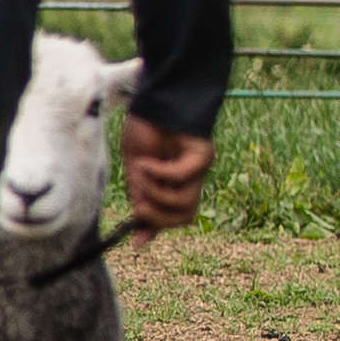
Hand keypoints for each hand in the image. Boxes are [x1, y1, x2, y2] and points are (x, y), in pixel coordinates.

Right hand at [123, 117, 212, 238]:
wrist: (153, 100)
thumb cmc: (145, 130)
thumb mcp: (136, 171)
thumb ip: (141, 199)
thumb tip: (137, 238)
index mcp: (175, 184)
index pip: (175, 217)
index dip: (158, 228)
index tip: (137, 241)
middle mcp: (191, 179)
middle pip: (186, 216)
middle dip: (159, 217)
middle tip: (140, 204)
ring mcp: (199, 169)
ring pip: (186, 203)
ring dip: (157, 193)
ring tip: (141, 174)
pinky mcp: (203, 156)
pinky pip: (183, 177)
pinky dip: (161, 174)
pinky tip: (147, 162)